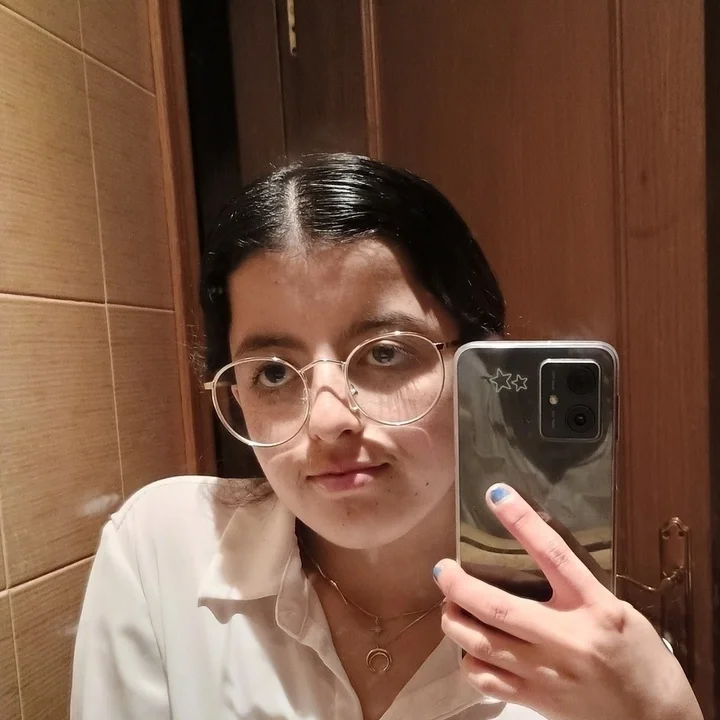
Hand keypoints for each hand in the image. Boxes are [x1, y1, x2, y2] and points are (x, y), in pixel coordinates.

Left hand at [434, 484, 702, 719]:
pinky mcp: (538, 700)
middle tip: (443, 569)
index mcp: (595, 607)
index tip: (497, 495)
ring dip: (455, 621)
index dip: (523, 521)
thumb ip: (578, 591)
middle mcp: (568, 638)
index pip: (553, 554)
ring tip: (449, 606)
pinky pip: (488, 681)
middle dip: (460, 585)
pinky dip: (470, 661)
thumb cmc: (641, 659)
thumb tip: (536, 562)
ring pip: (483, 644)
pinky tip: (469, 649)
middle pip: (499, 607)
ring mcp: (549, 673)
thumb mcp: (618, 611)